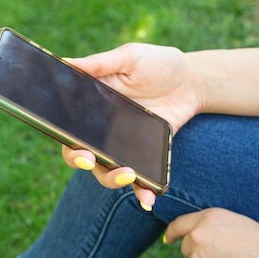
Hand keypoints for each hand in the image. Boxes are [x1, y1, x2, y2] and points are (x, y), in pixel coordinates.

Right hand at [61, 43, 205, 207]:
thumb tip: (65, 62)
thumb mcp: (129, 57)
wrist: (192, 79)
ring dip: (113, 179)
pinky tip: (146, 200)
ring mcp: (125, 145)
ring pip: (108, 172)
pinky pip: (140, 179)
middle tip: (93, 161)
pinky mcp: (147, 155)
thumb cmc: (158, 63)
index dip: (68, 142)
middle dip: (84, 163)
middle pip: (84, 156)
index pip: (70, 130)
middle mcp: (104, 131)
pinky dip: (142, 192)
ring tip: (129, 173)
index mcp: (93, 107)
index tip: (77, 147)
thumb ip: (100, 63)